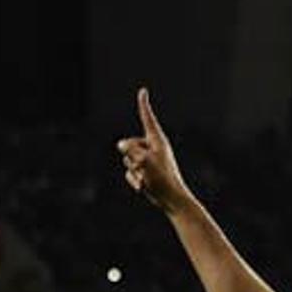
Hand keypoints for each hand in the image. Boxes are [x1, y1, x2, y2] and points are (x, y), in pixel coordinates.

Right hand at [117, 88, 190, 211]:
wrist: (171, 200)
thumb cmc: (162, 179)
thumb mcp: (144, 160)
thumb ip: (130, 149)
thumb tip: (120, 144)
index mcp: (157, 141)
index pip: (147, 119)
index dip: (144, 105)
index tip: (143, 91)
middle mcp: (152, 148)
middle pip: (129, 144)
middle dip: (131, 157)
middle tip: (145, 169)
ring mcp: (148, 161)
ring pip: (127, 160)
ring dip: (134, 171)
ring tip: (148, 179)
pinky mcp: (145, 172)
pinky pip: (129, 173)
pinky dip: (134, 181)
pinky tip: (144, 187)